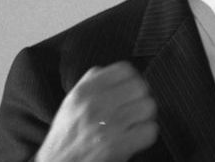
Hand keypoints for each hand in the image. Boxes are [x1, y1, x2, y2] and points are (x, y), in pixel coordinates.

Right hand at [35, 61, 157, 161]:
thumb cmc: (66, 137)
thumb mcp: (71, 103)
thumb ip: (90, 83)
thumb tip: (112, 71)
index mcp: (85, 91)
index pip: (124, 69)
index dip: (132, 78)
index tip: (131, 87)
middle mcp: (96, 105)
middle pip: (140, 87)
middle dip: (140, 97)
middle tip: (135, 107)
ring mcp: (108, 125)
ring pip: (147, 107)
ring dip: (145, 116)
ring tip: (135, 122)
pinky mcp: (118, 145)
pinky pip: (149, 130)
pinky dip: (146, 135)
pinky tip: (134, 136)